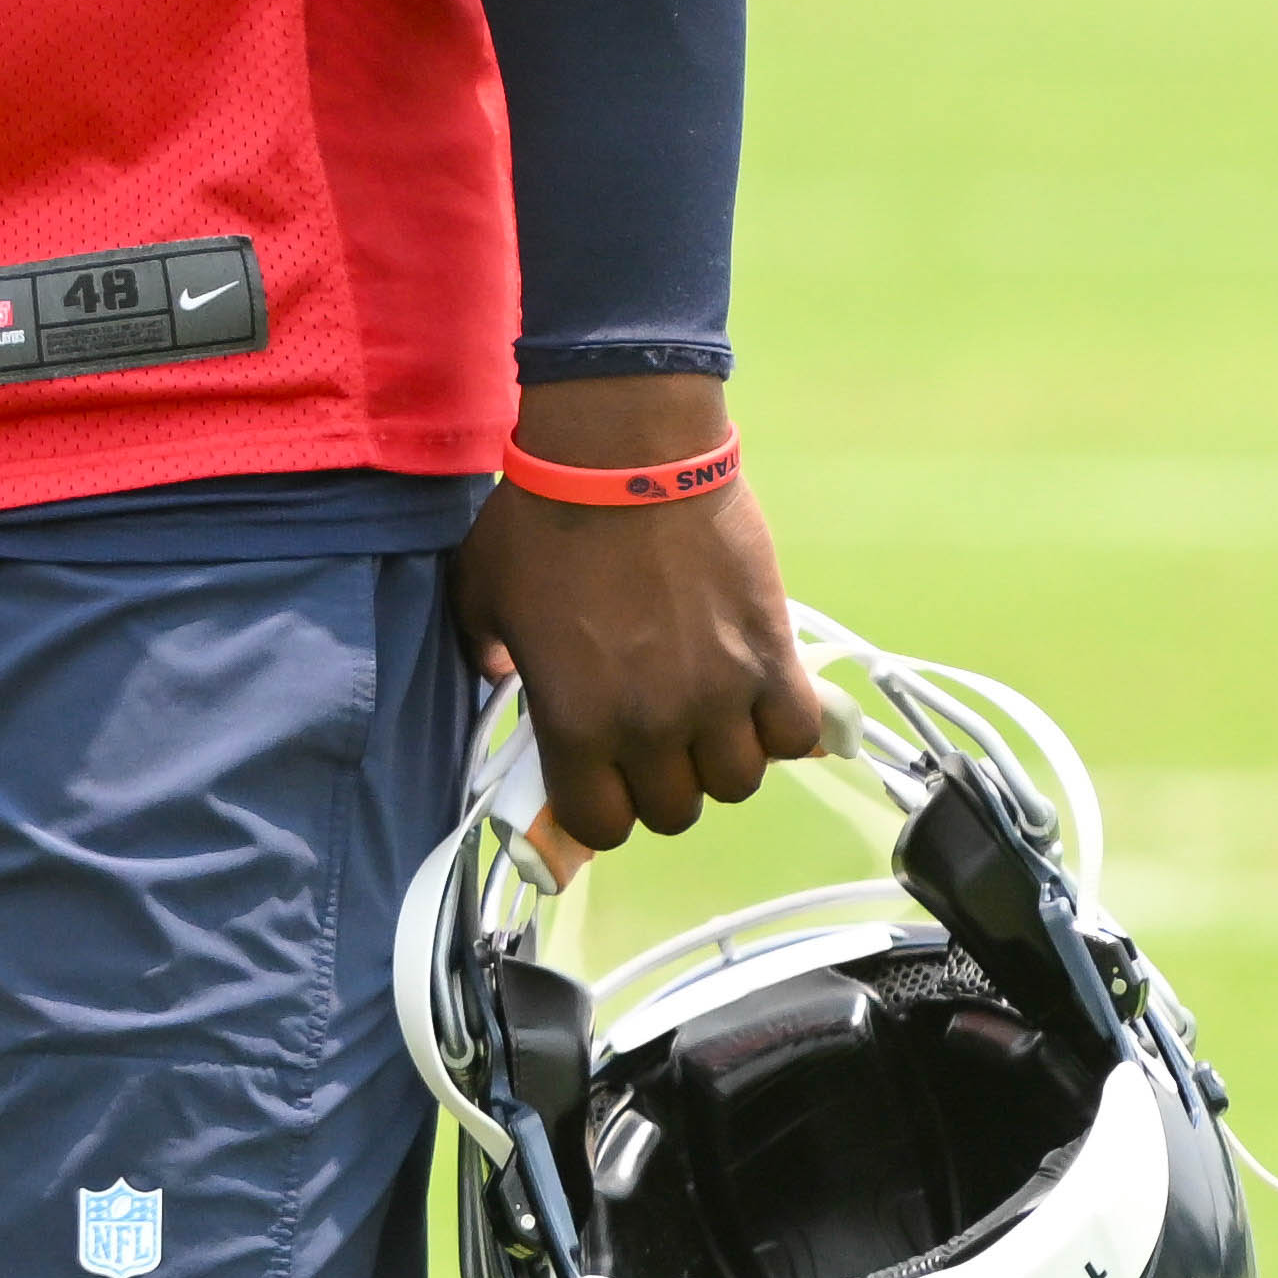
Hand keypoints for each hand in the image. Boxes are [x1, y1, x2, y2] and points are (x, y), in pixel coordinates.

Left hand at [453, 378, 818, 853]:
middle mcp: (651, 728)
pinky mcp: (771, 658)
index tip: (601, 775)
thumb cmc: (541, 520)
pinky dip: (782, 727)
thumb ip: (486, 648)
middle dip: (661, 783)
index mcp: (575, 725)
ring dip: (722, 757)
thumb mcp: (481, 592)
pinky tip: (761, 696)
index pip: (601, 825)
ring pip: (738, 782)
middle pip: (674, 811)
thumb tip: (502, 672)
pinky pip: (796, 734)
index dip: (601, 807)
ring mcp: (718, 696)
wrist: (624, 452)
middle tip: (655, 736)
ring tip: (711, 714)